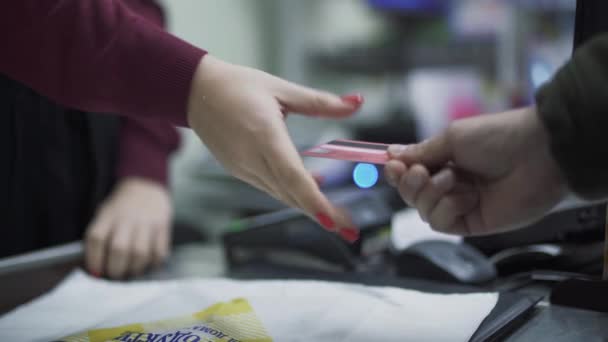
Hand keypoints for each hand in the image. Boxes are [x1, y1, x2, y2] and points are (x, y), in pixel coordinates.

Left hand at [85, 177, 172, 278]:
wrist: (146, 187)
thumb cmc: (121, 208)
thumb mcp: (105, 214)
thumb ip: (100, 236)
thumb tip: (96, 268)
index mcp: (108, 215)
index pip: (96, 239)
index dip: (94, 259)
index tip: (95, 271)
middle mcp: (127, 218)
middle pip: (119, 249)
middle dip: (116, 269)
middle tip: (115, 275)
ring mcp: (147, 222)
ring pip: (140, 253)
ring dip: (134, 268)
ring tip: (131, 271)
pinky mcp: (163, 227)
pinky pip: (159, 251)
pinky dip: (153, 262)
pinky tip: (148, 262)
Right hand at [186, 55, 363, 241]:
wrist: (196, 91)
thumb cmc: (237, 86)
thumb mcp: (282, 88)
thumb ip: (321, 102)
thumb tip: (356, 102)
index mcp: (264, 135)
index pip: (293, 176)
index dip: (314, 201)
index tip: (334, 220)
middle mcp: (252, 158)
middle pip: (290, 194)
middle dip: (322, 215)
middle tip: (350, 230)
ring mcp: (242, 168)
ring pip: (281, 195)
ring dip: (309, 207)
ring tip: (338, 217)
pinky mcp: (238, 171)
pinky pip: (270, 188)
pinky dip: (292, 194)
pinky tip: (312, 191)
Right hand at [385, 107, 566, 235]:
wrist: (538, 154)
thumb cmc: (498, 137)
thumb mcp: (452, 138)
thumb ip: (421, 152)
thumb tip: (391, 154)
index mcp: (445, 160)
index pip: (410, 173)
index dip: (396, 172)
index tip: (392, 165)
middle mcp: (450, 183)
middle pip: (411, 195)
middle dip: (409, 184)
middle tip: (421, 172)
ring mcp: (461, 204)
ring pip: (423, 210)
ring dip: (431, 194)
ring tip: (453, 179)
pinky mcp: (472, 223)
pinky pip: (442, 223)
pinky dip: (448, 208)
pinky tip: (468, 197)